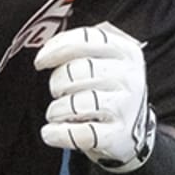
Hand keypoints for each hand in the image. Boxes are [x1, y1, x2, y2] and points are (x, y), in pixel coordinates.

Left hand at [34, 22, 156, 173]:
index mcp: (125, 51)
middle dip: (57, 82)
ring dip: (56, 110)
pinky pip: (81, 133)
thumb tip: (47, 50)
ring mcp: (125, 107)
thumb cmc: (109, 90)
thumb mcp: (106, 61)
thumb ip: (81, 47)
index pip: (85, 39)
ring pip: (77, 103)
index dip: (56, 48)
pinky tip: (52, 132)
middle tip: (57, 91)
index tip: (40, 61)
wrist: (134, 129)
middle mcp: (128, 77)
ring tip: (57, 113)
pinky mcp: (117, 135)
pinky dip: (59, 133)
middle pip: (77, 71)